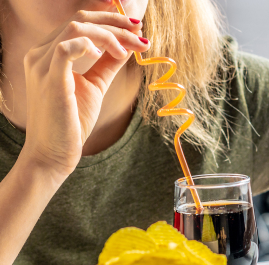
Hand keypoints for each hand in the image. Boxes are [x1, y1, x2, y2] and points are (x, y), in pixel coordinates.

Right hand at [22, 10, 149, 178]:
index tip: (137, 29)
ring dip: (109, 35)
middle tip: (141, 34)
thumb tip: (127, 47)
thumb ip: (107, 65)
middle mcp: (41, 53)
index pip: (80, 22)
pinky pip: (64, 49)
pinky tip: (106, 55)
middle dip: (116, 23)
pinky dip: (88, 45)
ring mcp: (42, 65)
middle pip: (80, 19)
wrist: (52, 154)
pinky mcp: (50, 80)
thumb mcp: (94, 87)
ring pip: (76, 28)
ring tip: (128, 50)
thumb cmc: (70, 123)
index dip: (111, 21)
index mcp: (49, 53)